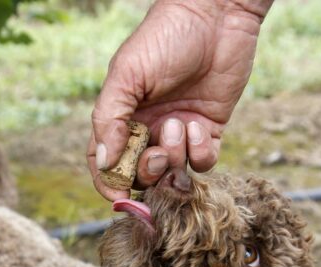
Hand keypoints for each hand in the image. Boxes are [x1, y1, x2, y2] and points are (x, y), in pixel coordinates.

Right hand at [88, 0, 270, 200]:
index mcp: (121, 115)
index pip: (107, 162)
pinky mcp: (208, 130)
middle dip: (148, 172)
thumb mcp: (127, 75)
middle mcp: (148, 127)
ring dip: (175, 157)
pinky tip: (199, 125)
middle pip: (140, 174)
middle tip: (158, 153)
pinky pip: (202, 163)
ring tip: (180, 124)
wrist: (216, 16)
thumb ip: (109, 119)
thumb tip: (104, 163)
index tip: (118, 195)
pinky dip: (200, 153)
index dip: (110, 182)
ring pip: (173, 171)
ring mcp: (178, 131)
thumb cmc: (164, 38)